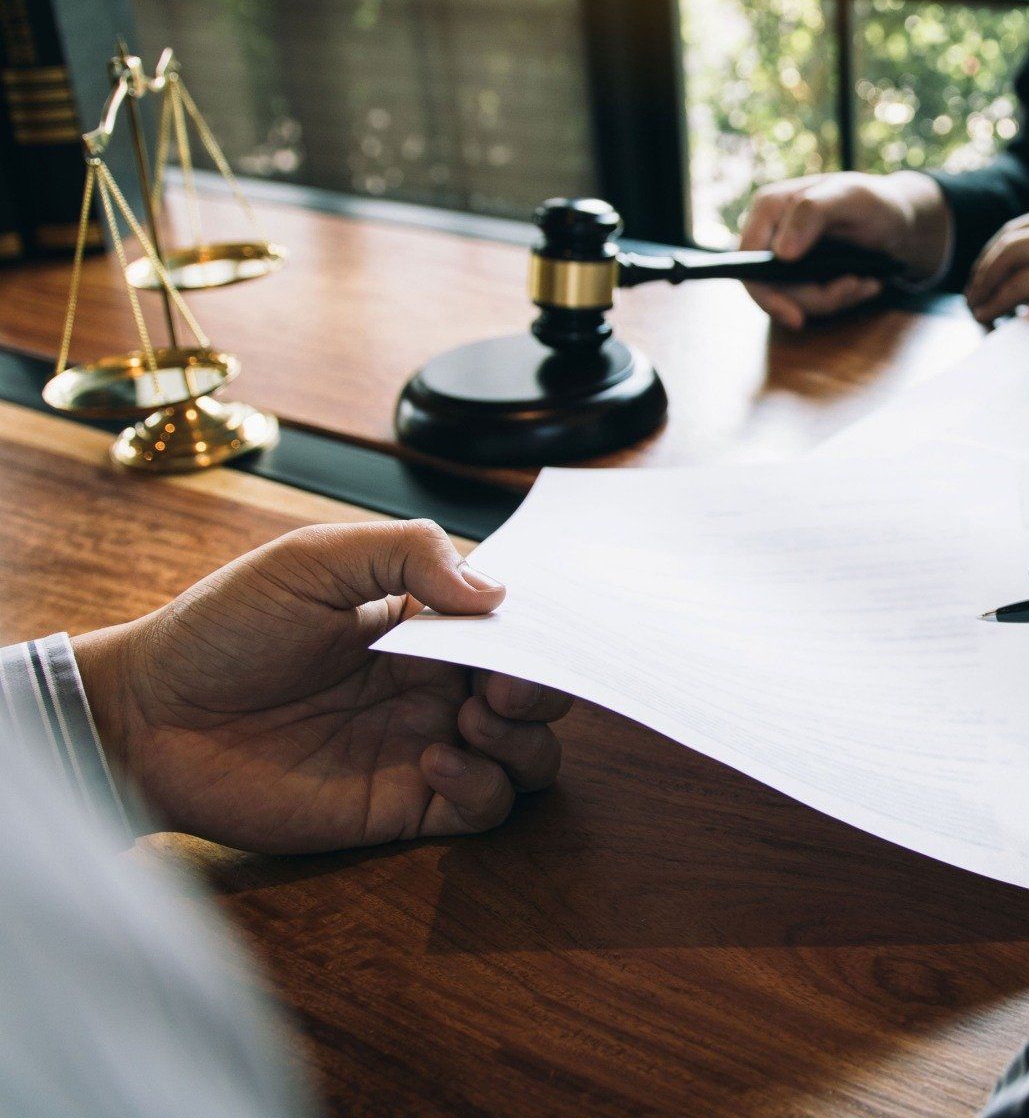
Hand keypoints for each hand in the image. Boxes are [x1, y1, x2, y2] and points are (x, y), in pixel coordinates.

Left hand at [70, 521, 573, 853]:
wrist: (148, 717)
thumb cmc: (222, 629)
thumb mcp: (312, 560)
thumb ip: (407, 555)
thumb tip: (494, 593)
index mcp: (424, 622)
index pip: (513, 625)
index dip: (539, 629)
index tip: (532, 629)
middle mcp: (435, 685)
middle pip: (538, 694)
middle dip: (544, 688)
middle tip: (506, 683)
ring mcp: (424, 746)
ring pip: (529, 757)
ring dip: (524, 740)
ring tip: (471, 718)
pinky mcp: (402, 807)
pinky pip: (483, 809)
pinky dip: (482, 787)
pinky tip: (436, 761)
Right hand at [738, 170, 952, 328]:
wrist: (897, 219)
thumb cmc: (872, 200)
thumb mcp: (849, 198)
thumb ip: (812, 213)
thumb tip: (781, 254)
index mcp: (770, 207)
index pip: (748, 260)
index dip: (765, 293)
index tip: (796, 316)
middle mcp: (771, 233)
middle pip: (771, 287)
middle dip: (814, 299)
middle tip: (853, 289)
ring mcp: (786, 257)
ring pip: (795, 299)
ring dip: (834, 299)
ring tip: (866, 283)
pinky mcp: (803, 276)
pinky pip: (812, 302)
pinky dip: (841, 298)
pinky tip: (866, 285)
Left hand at [965, 186, 1028, 345]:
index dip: (1010, 248)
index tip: (998, 272)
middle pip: (1014, 232)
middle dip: (988, 262)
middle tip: (975, 291)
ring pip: (1009, 252)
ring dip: (985, 281)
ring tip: (976, 307)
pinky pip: (1021, 281)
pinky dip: (998, 298)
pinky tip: (989, 316)